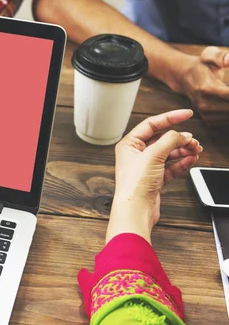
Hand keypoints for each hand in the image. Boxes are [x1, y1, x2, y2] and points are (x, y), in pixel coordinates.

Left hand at [107, 109, 202, 243]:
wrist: (135, 210)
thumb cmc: (135, 184)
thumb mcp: (153, 155)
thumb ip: (169, 141)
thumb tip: (182, 134)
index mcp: (129, 144)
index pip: (151, 124)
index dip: (170, 117)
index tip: (187, 113)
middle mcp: (136, 153)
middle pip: (162, 139)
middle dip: (180, 138)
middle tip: (195, 141)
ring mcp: (146, 166)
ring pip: (168, 153)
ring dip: (183, 150)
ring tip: (196, 150)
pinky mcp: (154, 179)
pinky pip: (171, 166)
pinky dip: (182, 163)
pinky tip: (191, 160)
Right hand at [172, 47, 228, 125]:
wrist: (183, 77)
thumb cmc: (200, 65)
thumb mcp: (208, 55)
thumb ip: (221, 56)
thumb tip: (228, 61)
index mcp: (206, 88)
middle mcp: (205, 104)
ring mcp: (206, 114)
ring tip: (227, 91)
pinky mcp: (208, 120)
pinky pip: (227, 120)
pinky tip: (227, 101)